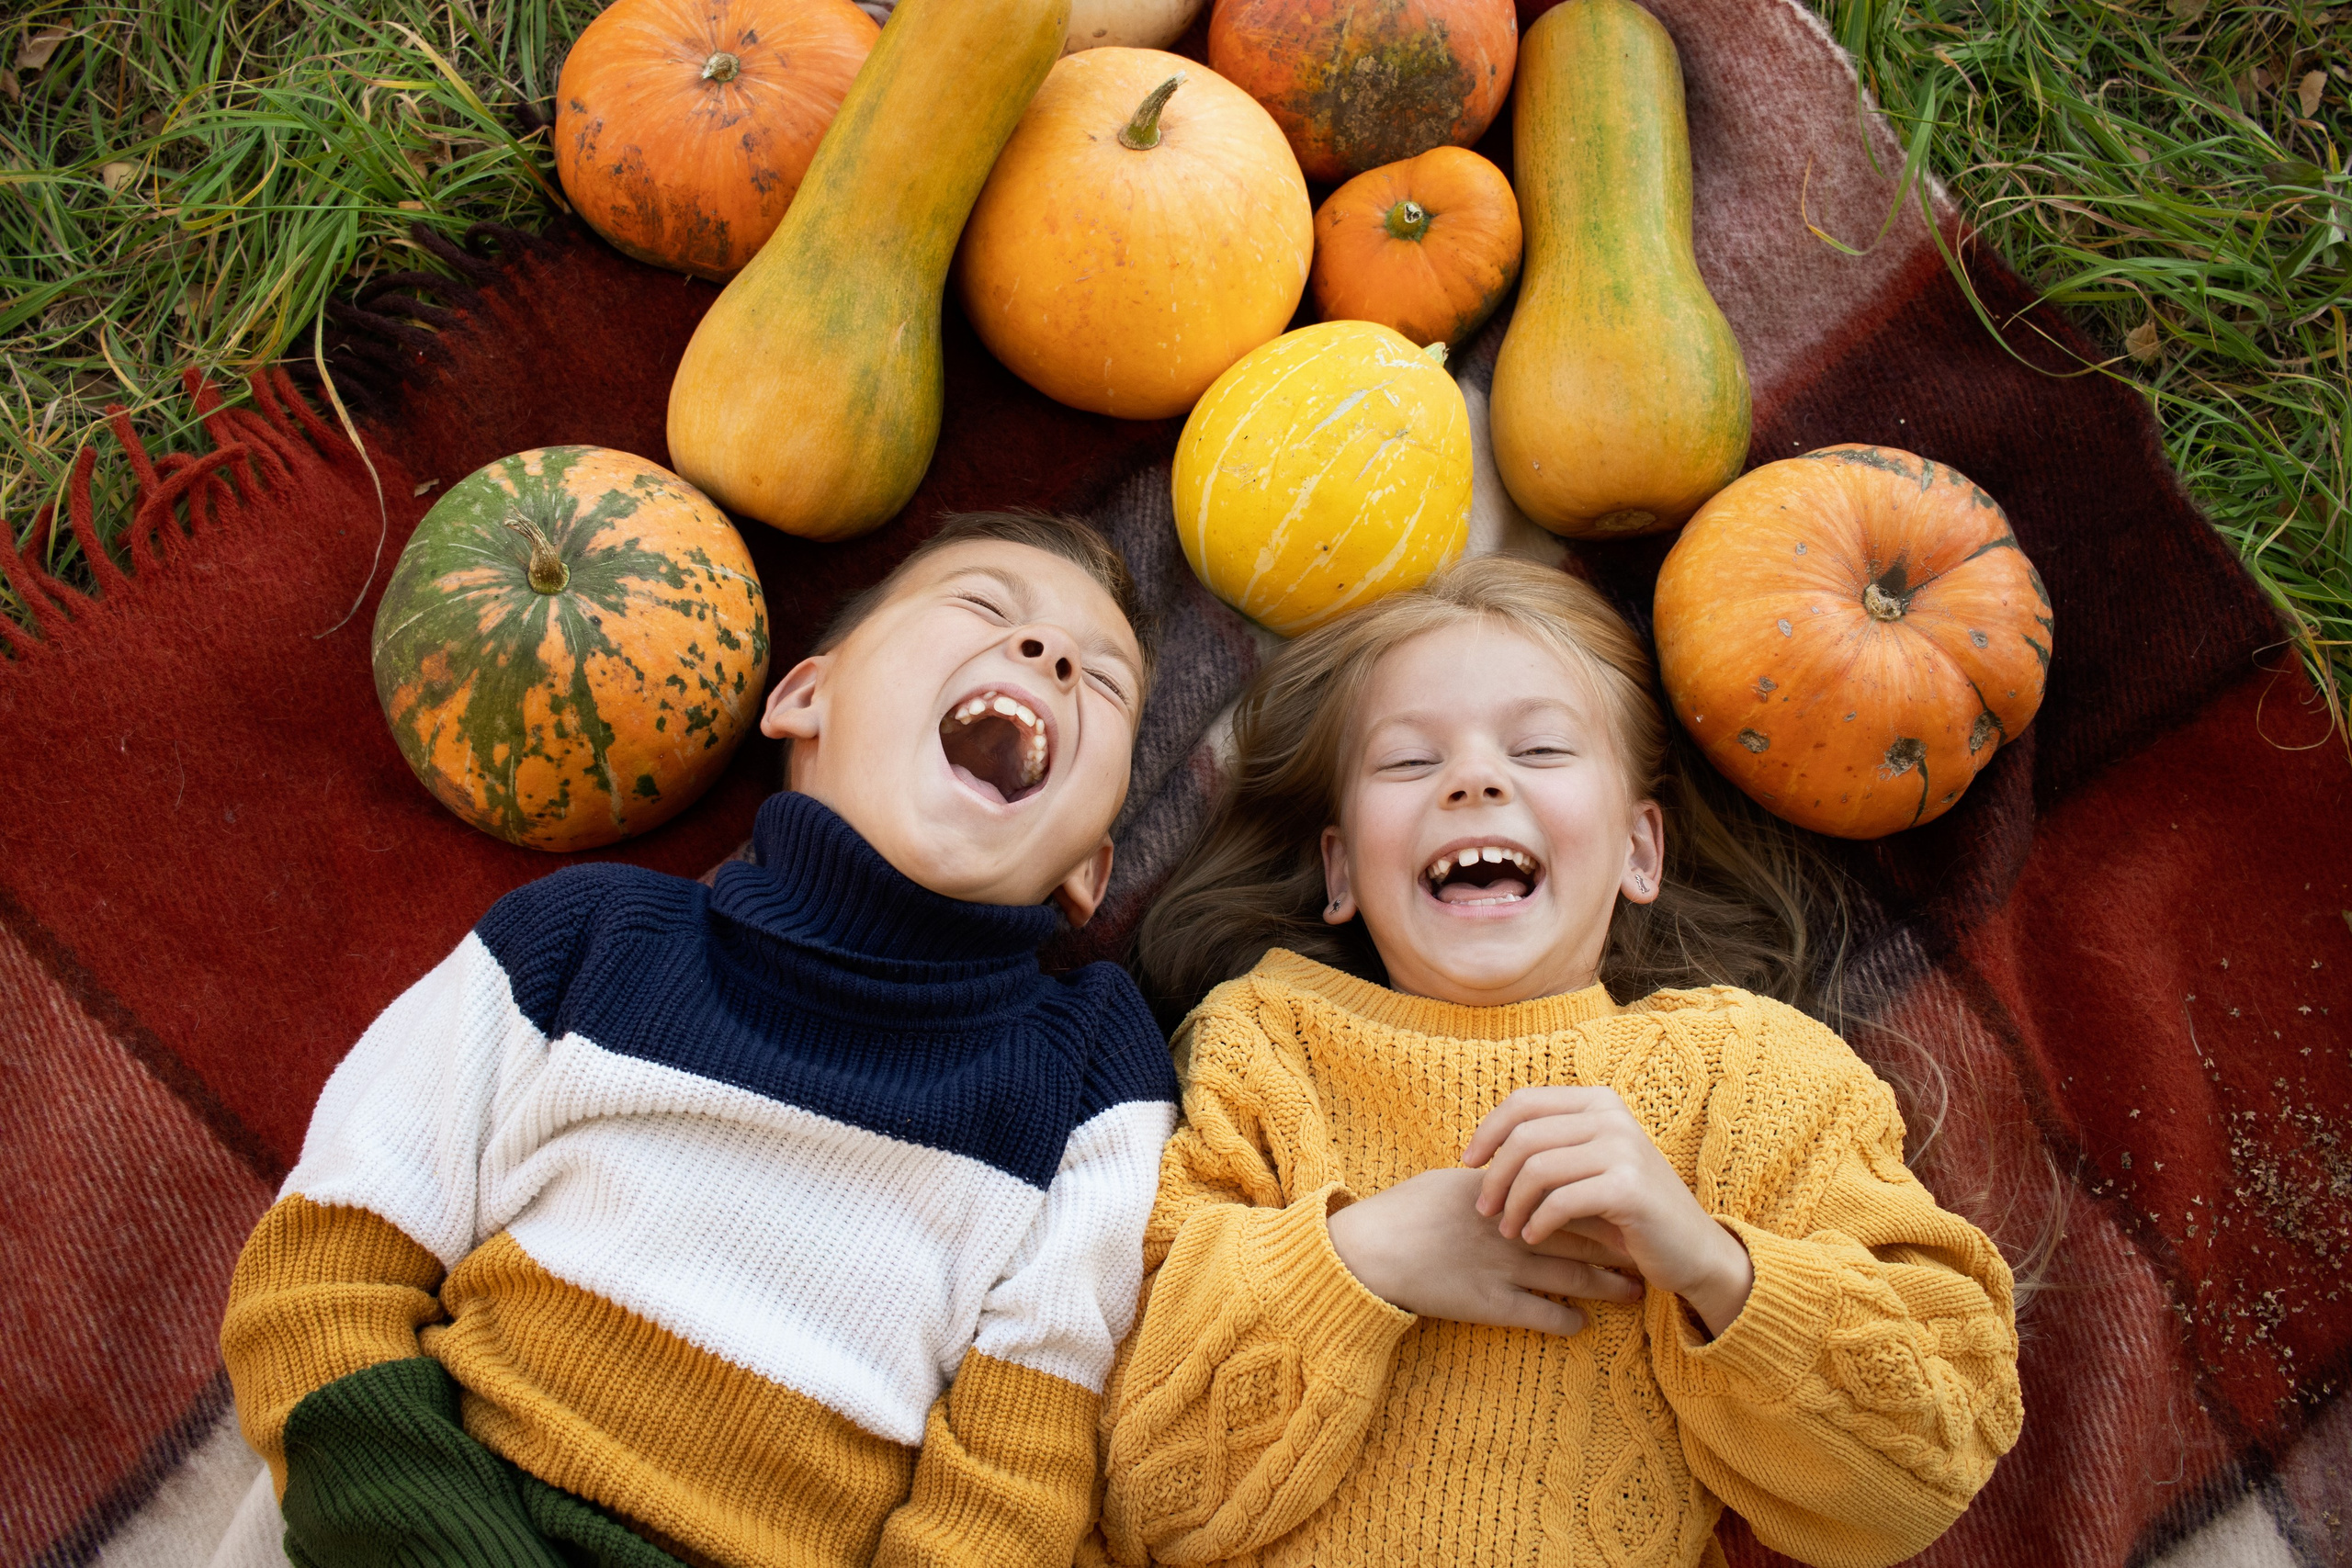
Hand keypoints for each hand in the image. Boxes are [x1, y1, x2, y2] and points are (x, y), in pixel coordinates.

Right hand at [1325, 1167, 1642, 1335]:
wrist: (1369, 1251)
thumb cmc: (1400, 1212)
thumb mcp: (1446, 1183)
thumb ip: (1487, 1183)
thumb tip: (1513, 1177)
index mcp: (1501, 1191)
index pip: (1564, 1191)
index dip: (1601, 1202)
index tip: (1628, 1206)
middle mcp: (1510, 1227)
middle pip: (1580, 1234)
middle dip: (1620, 1243)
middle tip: (1652, 1248)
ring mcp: (1503, 1267)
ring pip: (1571, 1276)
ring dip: (1607, 1285)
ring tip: (1636, 1291)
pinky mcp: (1489, 1303)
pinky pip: (1539, 1314)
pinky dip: (1564, 1320)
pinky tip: (1582, 1326)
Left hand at [1462, 1087, 1754, 1337]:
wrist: (1692, 1250)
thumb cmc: (1625, 1211)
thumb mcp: (1584, 1169)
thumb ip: (1544, 1151)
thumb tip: (1480, 1151)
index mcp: (1599, 1101)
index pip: (1524, 1102)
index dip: (1488, 1131)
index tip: (1469, 1163)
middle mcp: (1612, 1116)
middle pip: (1524, 1135)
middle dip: (1495, 1175)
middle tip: (1484, 1209)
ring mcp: (1623, 1148)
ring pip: (1537, 1167)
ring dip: (1512, 1203)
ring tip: (1507, 1229)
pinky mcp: (1628, 1187)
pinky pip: (1561, 1200)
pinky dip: (1538, 1221)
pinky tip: (1531, 1237)